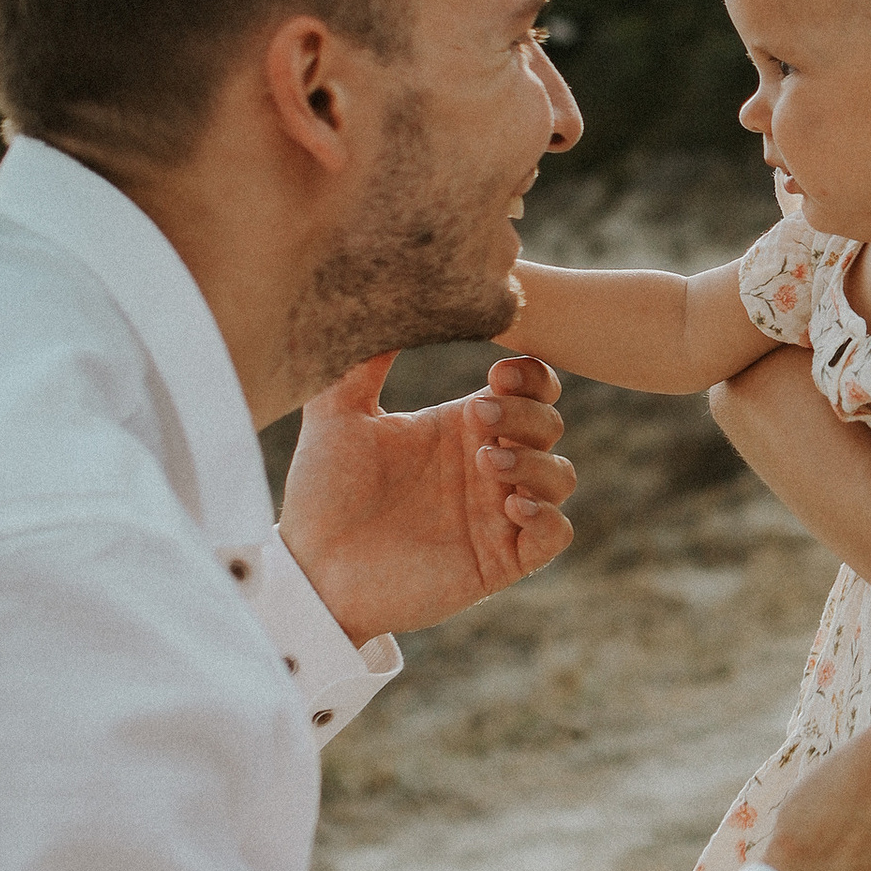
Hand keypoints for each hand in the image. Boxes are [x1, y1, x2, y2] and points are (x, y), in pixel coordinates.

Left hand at [279, 352, 575, 642]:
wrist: (310, 569)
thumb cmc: (321, 493)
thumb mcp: (336, 416)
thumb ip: (360, 362)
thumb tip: (378, 300)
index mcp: (459, 426)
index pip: (527, 387)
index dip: (529, 375)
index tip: (496, 373)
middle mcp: (486, 465)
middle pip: (550, 424)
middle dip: (528, 412)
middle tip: (477, 415)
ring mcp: (496, 514)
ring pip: (561, 476)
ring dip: (536, 461)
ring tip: (486, 462)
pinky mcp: (499, 561)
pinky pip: (555, 535)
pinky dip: (546, 517)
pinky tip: (509, 507)